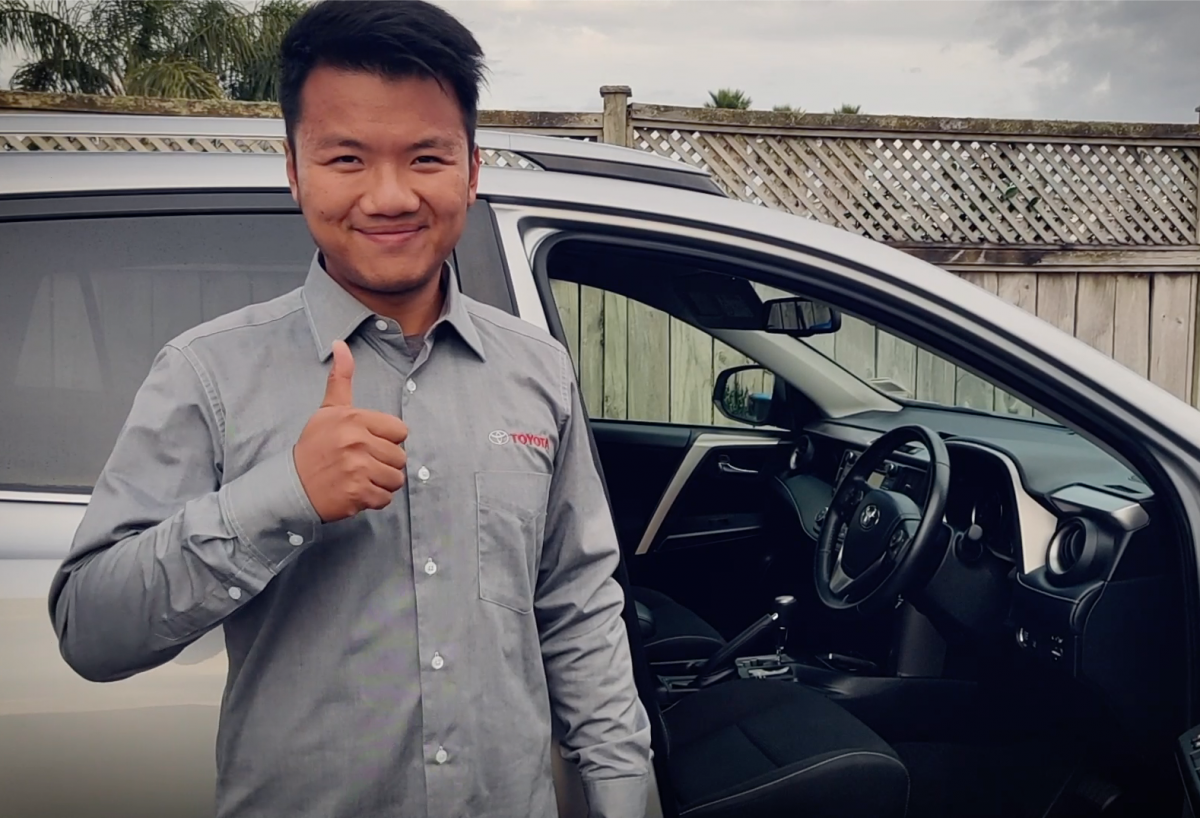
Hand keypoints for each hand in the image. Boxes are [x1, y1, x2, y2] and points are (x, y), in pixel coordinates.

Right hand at [293, 340, 408, 521]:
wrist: (291, 484)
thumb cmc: (315, 446)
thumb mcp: (328, 410)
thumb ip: (341, 379)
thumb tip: (340, 344)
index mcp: (354, 419)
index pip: (400, 431)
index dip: (387, 439)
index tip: (367, 443)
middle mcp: (356, 442)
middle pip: (401, 457)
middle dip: (385, 463)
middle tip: (361, 463)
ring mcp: (357, 469)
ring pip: (396, 479)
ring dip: (381, 482)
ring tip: (360, 477)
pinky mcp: (357, 493)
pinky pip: (385, 499)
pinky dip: (374, 499)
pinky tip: (356, 491)